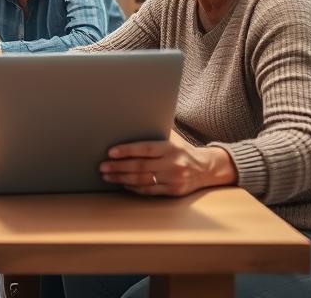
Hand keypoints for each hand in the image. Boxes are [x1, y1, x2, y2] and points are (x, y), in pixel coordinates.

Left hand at [99, 132, 236, 195]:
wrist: (207, 168)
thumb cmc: (182, 150)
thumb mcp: (172, 137)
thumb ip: (155, 130)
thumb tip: (131, 118)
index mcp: (170, 148)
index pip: (145, 149)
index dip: (127, 150)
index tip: (110, 152)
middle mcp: (172, 163)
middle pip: (140, 166)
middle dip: (118, 167)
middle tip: (102, 166)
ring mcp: (173, 179)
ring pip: (142, 180)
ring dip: (122, 178)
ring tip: (107, 176)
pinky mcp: (174, 191)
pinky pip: (150, 191)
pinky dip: (134, 188)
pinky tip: (122, 184)